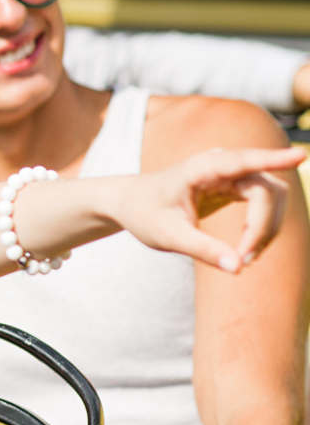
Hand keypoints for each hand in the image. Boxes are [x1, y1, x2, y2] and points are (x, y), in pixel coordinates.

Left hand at [116, 146, 303, 271]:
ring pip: (272, 197)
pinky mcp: (238, 185)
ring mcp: (233, 173)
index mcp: (199, 168)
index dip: (273, 159)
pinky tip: (246, 249)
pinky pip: (266, 203)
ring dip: (267, 229)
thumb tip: (238, 269)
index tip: (300, 156)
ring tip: (243, 259)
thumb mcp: (168, 236)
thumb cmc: (145, 215)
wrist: (132, 202)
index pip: (242, 161)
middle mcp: (220, 164)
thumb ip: (203, 250)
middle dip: (263, 227)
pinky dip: (263, 227)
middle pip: (266, 189)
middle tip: (245, 261)